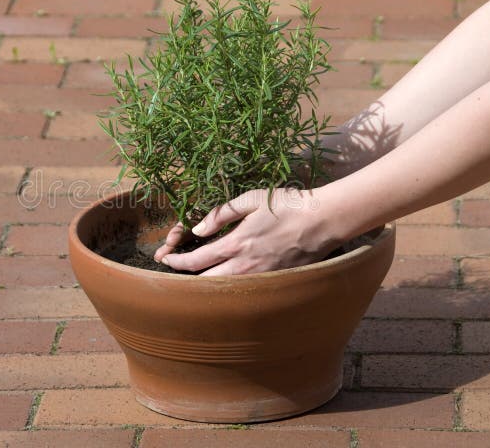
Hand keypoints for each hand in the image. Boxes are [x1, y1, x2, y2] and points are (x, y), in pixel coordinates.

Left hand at [153, 188, 339, 275]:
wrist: (324, 221)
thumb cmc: (288, 205)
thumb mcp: (252, 199)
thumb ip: (222, 213)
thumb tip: (199, 227)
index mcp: (236, 244)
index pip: (196, 261)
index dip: (176, 262)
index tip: (166, 259)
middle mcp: (244, 266)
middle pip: (204, 281)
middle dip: (184, 277)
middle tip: (173, 271)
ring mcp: (260, 277)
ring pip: (223, 289)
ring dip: (204, 284)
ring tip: (192, 278)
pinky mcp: (274, 281)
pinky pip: (244, 289)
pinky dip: (228, 287)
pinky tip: (222, 280)